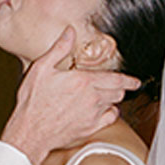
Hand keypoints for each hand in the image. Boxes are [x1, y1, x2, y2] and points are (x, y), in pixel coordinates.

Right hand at [0, 28, 140, 164]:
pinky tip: (102, 111)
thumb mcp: (41, 69)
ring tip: (105, 96)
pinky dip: (110, 114)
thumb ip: (59, 48)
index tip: (135, 81)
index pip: (116, 78)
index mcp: (83, 81)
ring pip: (114, 104)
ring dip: (113, 99)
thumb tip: (69, 32)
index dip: (129, 79)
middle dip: (119, 87)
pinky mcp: (90, 129)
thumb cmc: (33, 103)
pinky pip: (110, 119)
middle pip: (118, 91)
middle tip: (117, 86)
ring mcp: (92, 115)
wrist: (30, 132)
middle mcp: (92, 98)